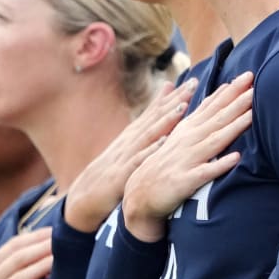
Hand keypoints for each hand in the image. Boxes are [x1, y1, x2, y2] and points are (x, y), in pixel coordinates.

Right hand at [64, 80, 196, 231]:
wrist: (86, 197)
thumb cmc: (112, 172)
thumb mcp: (128, 149)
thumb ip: (144, 131)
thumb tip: (160, 117)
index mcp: (134, 135)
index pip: (156, 111)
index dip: (174, 96)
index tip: (193, 80)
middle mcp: (130, 140)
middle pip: (155, 117)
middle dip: (174, 100)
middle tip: (193, 83)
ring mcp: (126, 156)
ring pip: (148, 134)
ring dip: (165, 120)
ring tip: (182, 107)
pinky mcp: (122, 174)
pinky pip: (138, 161)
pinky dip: (150, 150)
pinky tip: (163, 142)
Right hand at [122, 72, 253, 241]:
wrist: (139, 196)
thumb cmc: (162, 166)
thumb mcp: (175, 139)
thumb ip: (191, 118)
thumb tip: (198, 94)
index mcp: (186, 130)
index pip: (211, 106)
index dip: (229, 91)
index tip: (247, 76)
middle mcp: (187, 141)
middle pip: (216, 117)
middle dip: (236, 100)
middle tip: (254, 82)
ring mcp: (186, 160)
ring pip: (214, 140)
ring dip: (233, 126)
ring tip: (252, 113)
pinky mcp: (184, 181)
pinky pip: (204, 173)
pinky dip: (219, 164)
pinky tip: (236, 158)